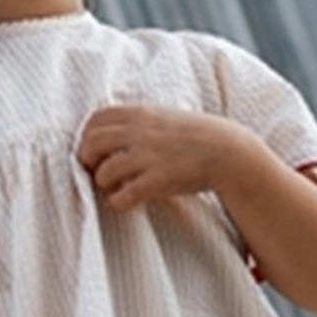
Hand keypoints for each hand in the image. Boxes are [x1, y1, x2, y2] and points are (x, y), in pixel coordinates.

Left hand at [76, 103, 251, 212]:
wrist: (229, 152)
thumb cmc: (197, 135)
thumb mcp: (165, 116)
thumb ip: (139, 120)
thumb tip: (111, 130)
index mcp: (141, 113)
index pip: (96, 118)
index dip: (86, 135)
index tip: (91, 148)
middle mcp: (141, 132)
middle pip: (92, 143)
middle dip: (86, 159)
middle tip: (94, 171)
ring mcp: (149, 156)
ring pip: (104, 172)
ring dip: (102, 183)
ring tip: (112, 188)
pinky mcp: (159, 180)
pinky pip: (123, 196)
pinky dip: (118, 202)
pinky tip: (125, 202)